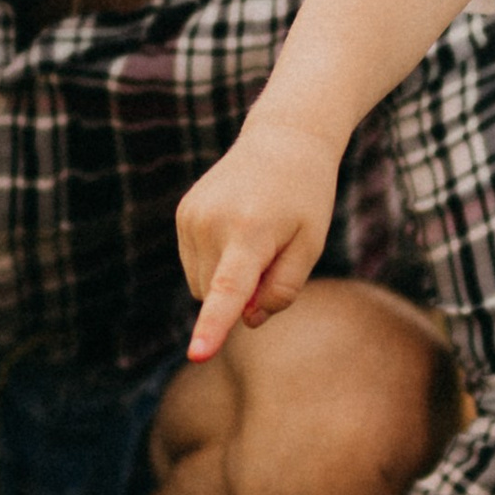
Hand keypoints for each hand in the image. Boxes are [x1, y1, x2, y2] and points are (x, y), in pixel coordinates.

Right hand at [177, 116, 341, 361]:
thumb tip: (247, 319)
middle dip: (243, 291)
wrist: (283, 139)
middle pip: (217, 295)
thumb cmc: (306, 196)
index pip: (228, 290)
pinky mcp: (183, 214)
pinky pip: (194, 265)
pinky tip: (239, 229)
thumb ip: (283, 289)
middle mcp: (212, 223)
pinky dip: (216, 261)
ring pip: (202, 284)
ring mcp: (191, 217)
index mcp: (250, 231)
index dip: (213, 327)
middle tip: (273, 250)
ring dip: (227, 277)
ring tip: (256, 234)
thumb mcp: (311, 243)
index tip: (196, 355)